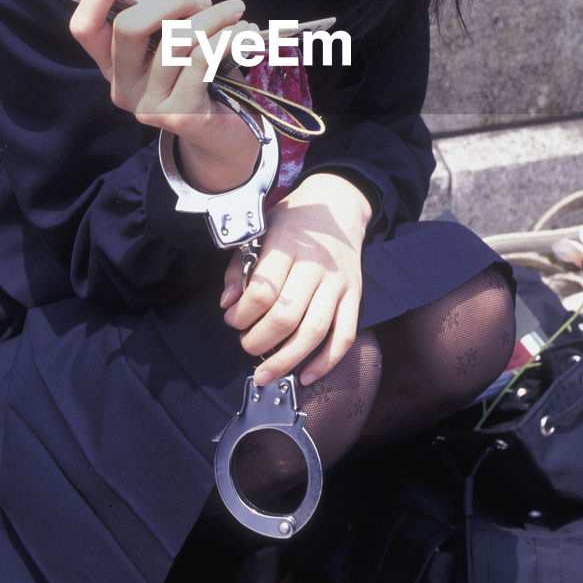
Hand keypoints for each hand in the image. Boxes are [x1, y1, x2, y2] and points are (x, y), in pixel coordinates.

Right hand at [68, 0, 260, 191]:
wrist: (226, 137)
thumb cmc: (202, 80)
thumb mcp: (176, 48)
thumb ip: (165, 21)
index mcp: (113, 66)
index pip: (84, 29)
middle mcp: (122, 88)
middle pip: (129, 27)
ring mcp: (147, 105)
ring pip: (176, 39)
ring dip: (212, 15)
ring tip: (234, 12)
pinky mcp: (179, 114)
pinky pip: (202, 59)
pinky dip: (228, 36)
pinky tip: (243, 30)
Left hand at [220, 173, 370, 385]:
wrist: (338, 206)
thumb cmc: (292, 224)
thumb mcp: (259, 232)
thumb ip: (239, 268)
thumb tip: (228, 303)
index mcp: (286, 247)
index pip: (262, 291)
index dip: (241, 314)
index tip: (231, 319)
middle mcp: (315, 266)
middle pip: (286, 316)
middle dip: (259, 341)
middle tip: (245, 343)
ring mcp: (338, 283)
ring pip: (315, 332)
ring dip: (286, 359)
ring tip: (265, 372)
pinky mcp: (354, 296)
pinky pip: (344, 336)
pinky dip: (326, 362)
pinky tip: (305, 375)